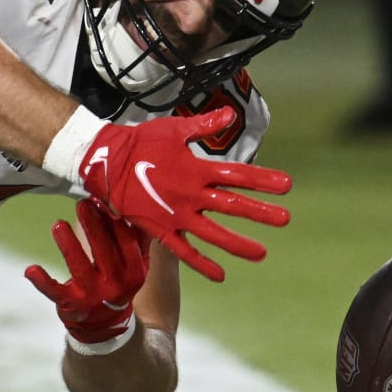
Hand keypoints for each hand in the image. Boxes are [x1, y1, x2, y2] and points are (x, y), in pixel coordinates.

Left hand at [25, 199, 150, 351]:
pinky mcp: (72, 304)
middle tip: (82, 205)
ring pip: (79, 266)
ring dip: (68, 245)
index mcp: (134, 271)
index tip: (102, 199)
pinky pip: (54, 291)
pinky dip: (42, 281)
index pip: (125, 241)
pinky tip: (30, 269)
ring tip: (58, 225)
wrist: (107, 325)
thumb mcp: (134, 265)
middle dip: (93, 226)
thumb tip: (138, 204)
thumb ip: (136, 239)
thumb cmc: (118, 283)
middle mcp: (116, 284)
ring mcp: (93, 295)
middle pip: (103, 250)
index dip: (113, 220)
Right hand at [77, 107, 289, 281]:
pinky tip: (220, 274)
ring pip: (213, 234)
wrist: (104, 162)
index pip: (237, 175)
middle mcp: (190, 195)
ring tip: (261, 253)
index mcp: (196, 169)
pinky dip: (201, 264)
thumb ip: (204, 126)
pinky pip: (183, 251)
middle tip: (285, 219)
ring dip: (238, 244)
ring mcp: (175, 215)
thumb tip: (230, 116)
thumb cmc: (140, 142)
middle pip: (232, 206)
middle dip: (260, 213)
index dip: (263, 180)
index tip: (286, 185)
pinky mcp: (160, 229)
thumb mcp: (173, 129)